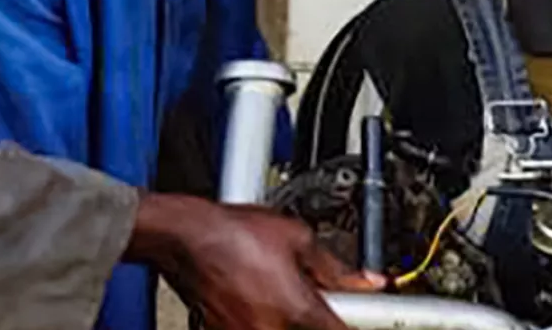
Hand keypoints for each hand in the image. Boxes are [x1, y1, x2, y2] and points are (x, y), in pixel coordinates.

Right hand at [128, 192, 383, 329]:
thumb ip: (336, 268)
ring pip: (282, 328)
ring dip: (290, 315)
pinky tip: (259, 293)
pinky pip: (257, 325)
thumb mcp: (299, 238)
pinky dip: (265, 315)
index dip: (357, 321)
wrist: (184, 234)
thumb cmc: (232, 231)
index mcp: (297, 309)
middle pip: (312, 328)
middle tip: (313, 292)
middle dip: (318, 314)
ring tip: (279, 289)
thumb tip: (366, 280)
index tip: (362, 314)